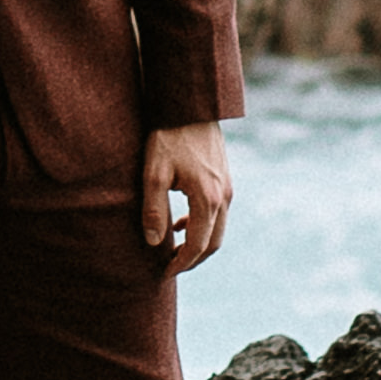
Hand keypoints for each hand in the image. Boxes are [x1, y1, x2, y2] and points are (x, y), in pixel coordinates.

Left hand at [139, 121, 232, 271]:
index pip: (197, 245)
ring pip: (218, 230)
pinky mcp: (224, 179)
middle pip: (213, 243)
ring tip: (174, 250)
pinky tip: (181, 223)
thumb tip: (154, 242)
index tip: (165, 273)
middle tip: (170, 268)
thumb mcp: (153, 173)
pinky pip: (218, 214)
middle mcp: (223, 196)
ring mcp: (227, 188)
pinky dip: (203, 226)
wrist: (190, 106)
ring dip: (198, 244)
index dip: (181, 263)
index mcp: (207, 199)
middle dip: (193, 260)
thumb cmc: (168, 137)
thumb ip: (153, 210)